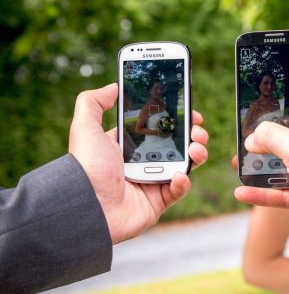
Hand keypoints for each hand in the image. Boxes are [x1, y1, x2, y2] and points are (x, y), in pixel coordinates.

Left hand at [68, 83, 208, 243]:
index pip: (157, 128)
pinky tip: (179, 174)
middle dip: (192, 135)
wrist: (87, 206)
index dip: (174, 119)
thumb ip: (94, 102)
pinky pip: (178, 190)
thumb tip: (113, 87)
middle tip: (198, 130)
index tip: (189, 112)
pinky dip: (183, 182)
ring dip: (195, 154)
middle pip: (175, 145)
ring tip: (196, 149)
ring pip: (183, 165)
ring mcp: (151, 182)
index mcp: (127, 146)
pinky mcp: (158, 202)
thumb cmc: (86, 168)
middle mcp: (140, 163)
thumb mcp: (85, 128)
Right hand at [234, 99, 288, 239]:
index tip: (272, 101)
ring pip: (286, 168)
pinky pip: (284, 193)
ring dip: (262, 168)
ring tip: (238, 164)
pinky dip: (265, 193)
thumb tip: (254, 137)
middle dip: (269, 140)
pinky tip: (243, 192)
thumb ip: (274, 137)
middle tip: (247, 137)